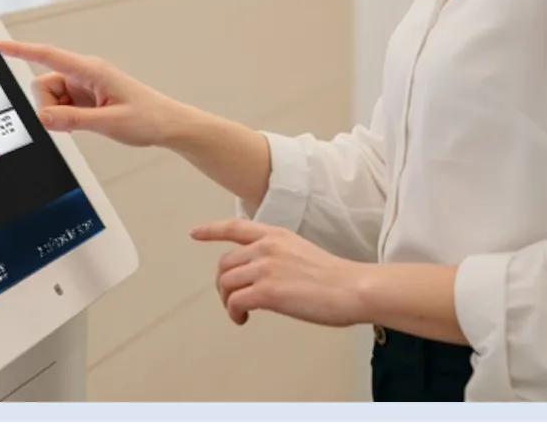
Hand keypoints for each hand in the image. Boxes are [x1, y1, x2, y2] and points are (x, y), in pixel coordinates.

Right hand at [0, 39, 190, 147]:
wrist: (167, 125)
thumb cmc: (147, 117)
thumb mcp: (109, 123)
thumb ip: (73, 120)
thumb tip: (42, 118)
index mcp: (91, 70)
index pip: (48, 56)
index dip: (21, 50)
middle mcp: (84, 74)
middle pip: (43, 85)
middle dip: (46, 107)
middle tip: (69, 125)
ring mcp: (83, 86)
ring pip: (49, 98)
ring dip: (56, 114)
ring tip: (84, 125)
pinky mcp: (84, 98)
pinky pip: (59, 107)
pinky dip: (62, 118)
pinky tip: (82, 125)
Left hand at [191, 219, 367, 326]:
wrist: (352, 288)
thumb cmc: (334, 277)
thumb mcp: (300, 252)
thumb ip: (277, 256)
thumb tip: (260, 274)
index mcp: (276, 235)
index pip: (235, 227)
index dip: (211, 230)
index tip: (195, 233)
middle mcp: (266, 247)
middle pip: (224, 263)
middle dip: (223, 284)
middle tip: (231, 300)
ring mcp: (265, 267)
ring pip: (225, 282)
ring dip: (227, 301)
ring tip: (239, 313)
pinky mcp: (267, 291)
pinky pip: (235, 301)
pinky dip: (234, 313)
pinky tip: (243, 319)